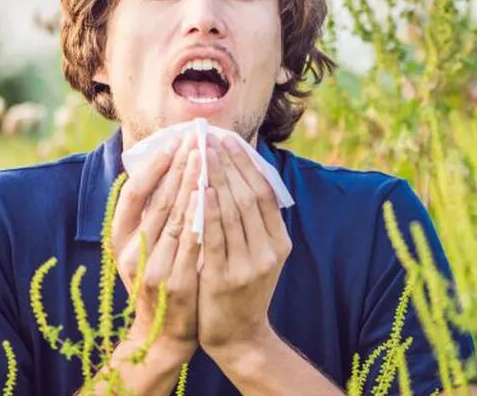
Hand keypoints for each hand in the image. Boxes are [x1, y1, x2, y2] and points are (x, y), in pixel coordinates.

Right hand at [111, 133, 202, 361]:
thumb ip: (150, 214)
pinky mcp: (176, 284)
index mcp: (119, 239)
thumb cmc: (159, 278)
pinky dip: (201, 217)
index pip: (133, 193)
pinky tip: (211, 196)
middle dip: (179, 167)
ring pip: (175, 218)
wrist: (164, 334)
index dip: (154, 166)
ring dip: (191, 184)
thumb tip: (164, 167)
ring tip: (205, 158)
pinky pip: (191, 244)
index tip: (173, 142)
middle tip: (196, 140)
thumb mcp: (144, 247)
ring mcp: (153, 269)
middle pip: (157, 200)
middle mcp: (130, 253)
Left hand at [196, 134, 291, 357]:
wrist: (238, 337)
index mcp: (280, 242)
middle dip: (227, 165)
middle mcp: (269, 251)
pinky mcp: (226, 279)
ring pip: (232, 212)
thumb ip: (254, 224)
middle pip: (248, 196)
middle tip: (208, 140)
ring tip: (200, 155)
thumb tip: (241, 177)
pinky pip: (214, 236)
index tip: (228, 141)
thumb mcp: (259, 256)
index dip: (246, 164)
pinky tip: (196, 190)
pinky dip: (206, 210)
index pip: (264, 192)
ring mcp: (249, 265)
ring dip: (215, 179)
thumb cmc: (243, 290)